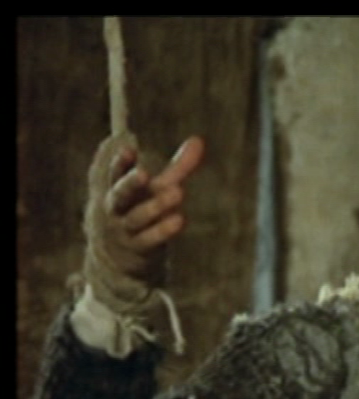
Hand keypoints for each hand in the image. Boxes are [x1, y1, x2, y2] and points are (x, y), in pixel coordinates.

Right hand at [85, 134, 204, 285]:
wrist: (119, 255)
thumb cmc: (141, 210)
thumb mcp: (158, 189)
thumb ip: (178, 167)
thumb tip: (199, 139)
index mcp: (118, 188)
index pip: (116, 173)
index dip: (121, 162)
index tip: (129, 148)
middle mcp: (116, 208)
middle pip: (119, 195)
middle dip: (130, 184)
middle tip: (143, 173)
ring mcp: (124, 229)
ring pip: (137, 217)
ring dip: (156, 206)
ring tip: (178, 191)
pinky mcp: (137, 248)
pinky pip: (149, 239)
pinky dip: (162, 230)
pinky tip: (179, 220)